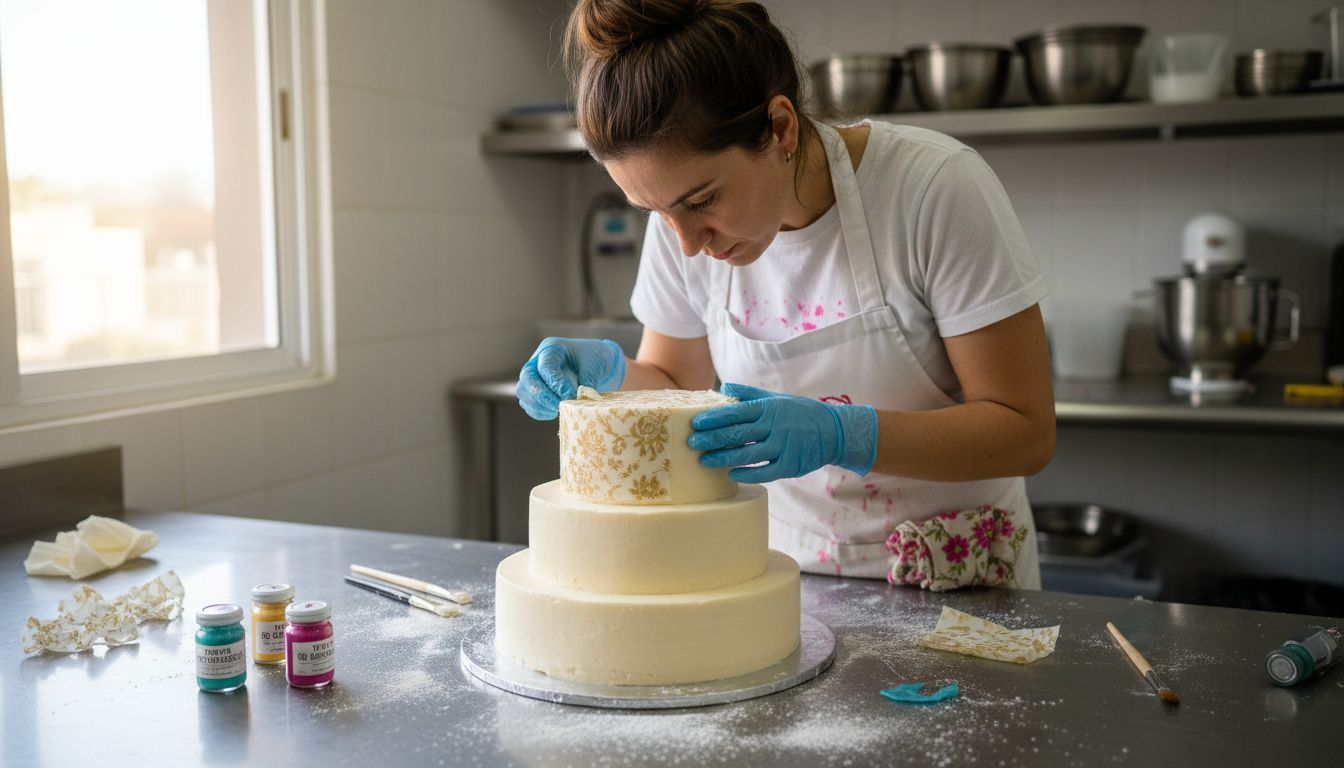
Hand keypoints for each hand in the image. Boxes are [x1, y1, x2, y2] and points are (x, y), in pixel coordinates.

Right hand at [515, 337, 626, 419]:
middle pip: (527, 377)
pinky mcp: (533, 390)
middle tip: (559, 406)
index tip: (571, 396)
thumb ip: (587, 380)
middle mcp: (537, 360)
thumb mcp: (594, 365)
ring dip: (538, 405)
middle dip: (542, 395)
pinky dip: (538, 412)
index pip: (546, 366)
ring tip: (559, 410)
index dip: (556, 383)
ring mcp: (533, 375)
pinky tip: (554, 413)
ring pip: (523, 391)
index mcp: (552, 348)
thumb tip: (578, 399)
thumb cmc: (594, 359)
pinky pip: (527, 404)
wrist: (594, 363)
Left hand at [689, 383, 877, 482]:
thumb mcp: (776, 398)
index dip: (714, 418)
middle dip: (712, 439)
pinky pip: (765, 472)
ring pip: (748, 454)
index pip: (736, 412)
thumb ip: (749, 394)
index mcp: (768, 408)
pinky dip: (747, 473)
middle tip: (691, 443)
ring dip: (724, 458)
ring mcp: (783, 446)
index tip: (695, 423)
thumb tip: (723, 387)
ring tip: (704, 461)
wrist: (833, 431)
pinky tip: (731, 474)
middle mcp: (774, 426)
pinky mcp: (791, 465)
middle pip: (737, 433)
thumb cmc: (799, 413)